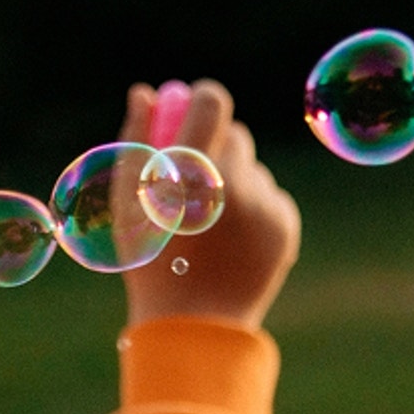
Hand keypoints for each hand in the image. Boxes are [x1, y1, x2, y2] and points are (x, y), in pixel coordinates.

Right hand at [119, 80, 300, 328]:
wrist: (193, 322)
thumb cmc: (149, 260)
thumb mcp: (128, 202)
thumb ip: (136, 140)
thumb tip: (146, 91)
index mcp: (191, 174)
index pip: (213, 103)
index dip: (204, 99)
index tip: (195, 106)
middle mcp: (234, 184)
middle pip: (236, 135)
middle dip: (216, 148)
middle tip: (195, 178)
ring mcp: (265, 205)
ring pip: (252, 170)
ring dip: (233, 183)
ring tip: (209, 225)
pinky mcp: (285, 224)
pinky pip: (269, 198)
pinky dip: (252, 210)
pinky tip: (231, 241)